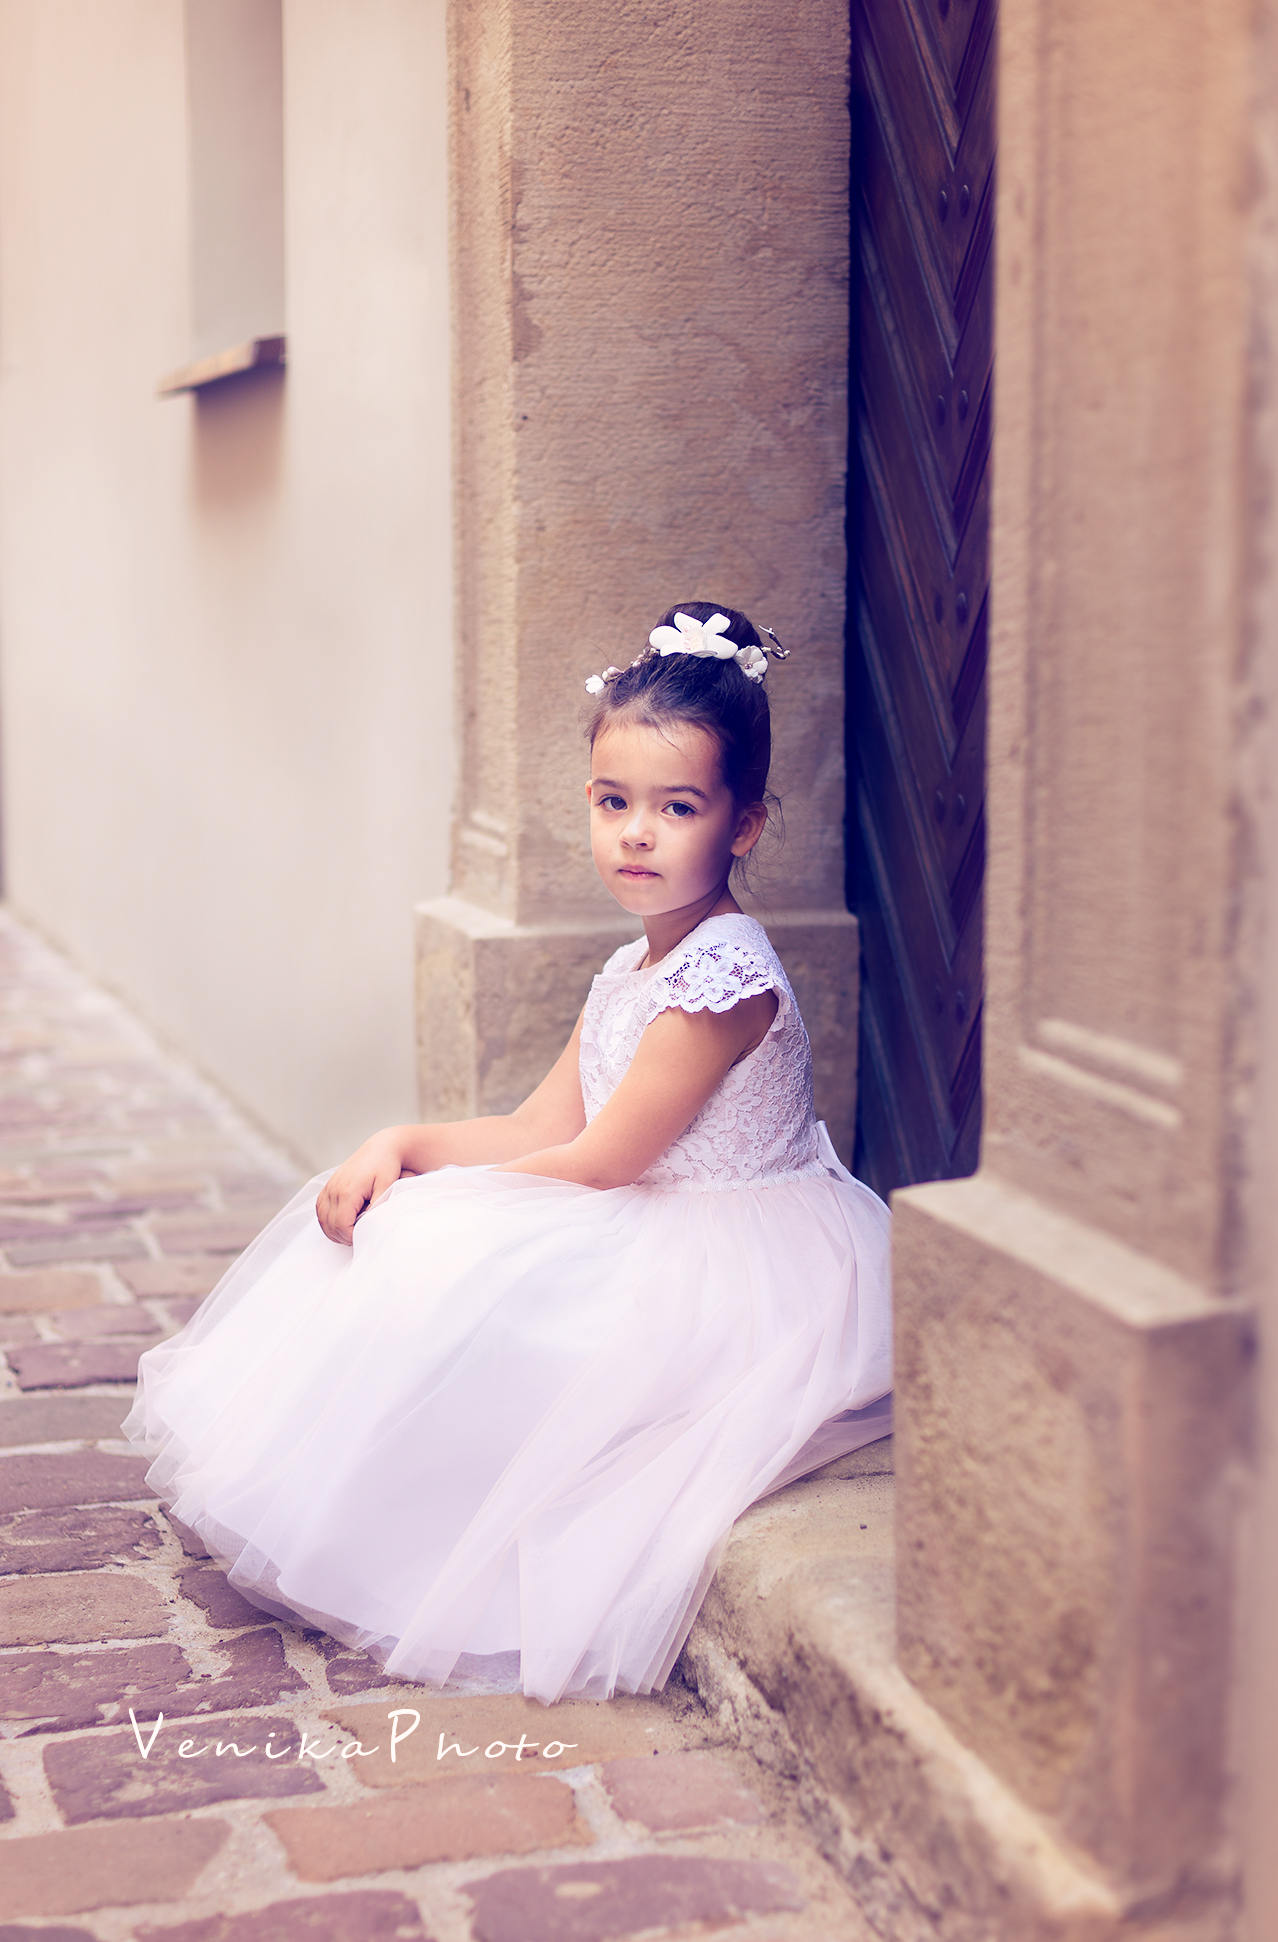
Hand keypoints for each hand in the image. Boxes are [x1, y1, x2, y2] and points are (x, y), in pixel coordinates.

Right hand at [315, 1130, 405, 1244]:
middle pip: (330, 1224)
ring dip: (334, 1230)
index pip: (341, 1225)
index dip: (350, 1237)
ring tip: (350, 1234)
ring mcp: (329, 1187)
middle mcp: (334, 1189)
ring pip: (322, 1219)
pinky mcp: (328, 1186)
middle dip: (343, 1236)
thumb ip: (377, 1207)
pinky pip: (320, 1209)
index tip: (363, 1238)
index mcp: (348, 1191)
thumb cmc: (386, 1167)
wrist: (380, 1149)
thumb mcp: (387, 1187)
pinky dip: (327, 1221)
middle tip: (358, 1238)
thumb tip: (367, 1225)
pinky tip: (340, 1224)